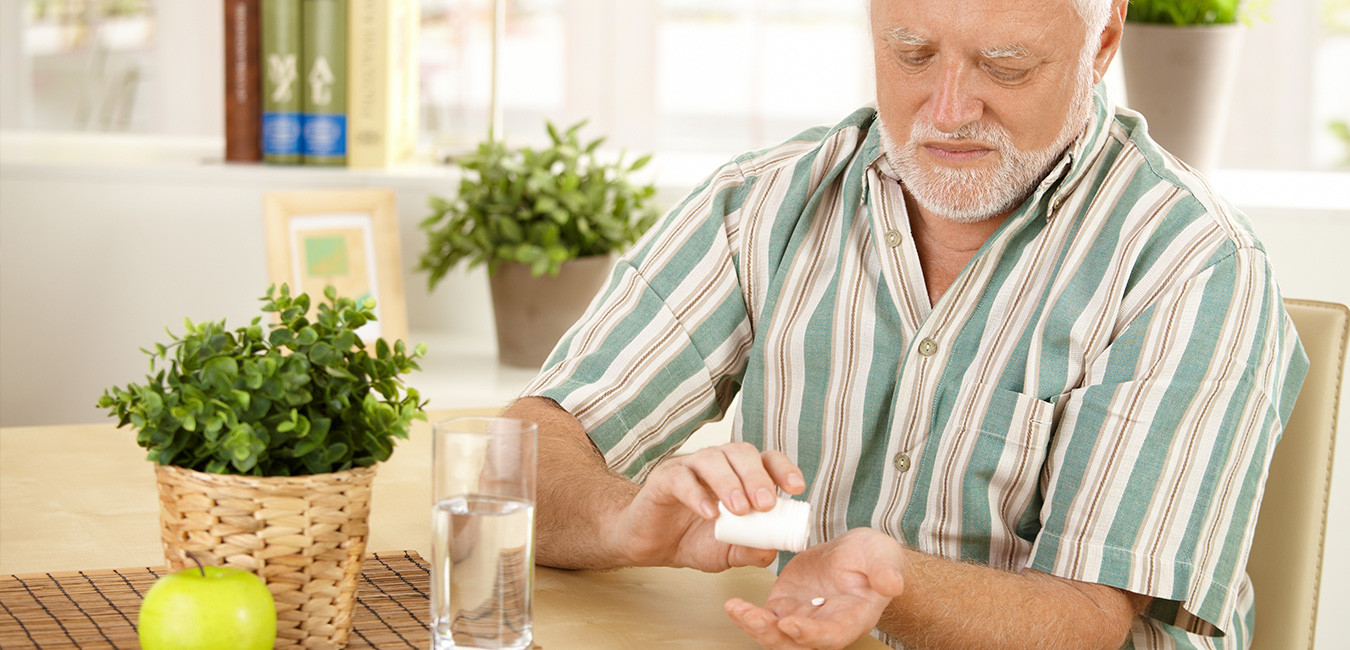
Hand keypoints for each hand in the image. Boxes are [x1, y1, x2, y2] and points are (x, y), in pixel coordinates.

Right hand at [614, 442, 805, 570]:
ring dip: (729, 482)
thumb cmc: (694, 540)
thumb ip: (751, 550)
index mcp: (740, 474)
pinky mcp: (664, 478)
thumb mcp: (729, 552)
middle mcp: (717, 463)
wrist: (653, 546)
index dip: (783, 469)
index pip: (766, 459)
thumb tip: (773, 550)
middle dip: (758, 476)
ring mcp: (690, 467)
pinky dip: (697, 494)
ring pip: (713, 459)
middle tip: (766, 504)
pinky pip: (681, 478)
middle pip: (741, 452)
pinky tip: (708, 514)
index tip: (796, 488)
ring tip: (739, 510)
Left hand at [725, 528, 905, 648]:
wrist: (856, 554)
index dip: (810, 635)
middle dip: (773, 635)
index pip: (831, 635)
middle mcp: (824, 626)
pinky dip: (746, 614)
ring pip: (774, 635)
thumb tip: (893, 584)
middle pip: (796, 644)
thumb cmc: (873, 559)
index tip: (790, 624)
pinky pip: (762, 617)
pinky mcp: (784, 605)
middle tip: (755, 618)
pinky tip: (733, 604)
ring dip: (754, 626)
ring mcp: (801, 618)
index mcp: (851, 619)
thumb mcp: (883, 556)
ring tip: (737, 609)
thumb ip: (886, 571)